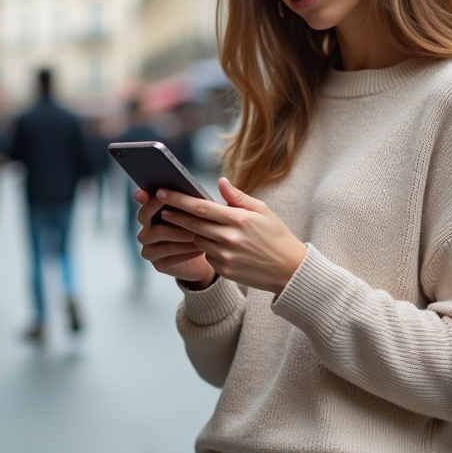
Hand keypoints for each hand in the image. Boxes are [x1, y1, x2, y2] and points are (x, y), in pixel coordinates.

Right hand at [135, 190, 215, 287]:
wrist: (207, 258)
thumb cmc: (202, 231)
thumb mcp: (200, 215)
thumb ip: (198, 201)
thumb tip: (219, 181)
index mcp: (153, 214)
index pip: (144, 201)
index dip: (146, 196)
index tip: (158, 192)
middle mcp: (146, 230)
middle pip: (145, 216)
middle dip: (167, 212)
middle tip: (187, 213)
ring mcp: (150, 248)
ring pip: (159, 234)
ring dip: (181, 232)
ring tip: (200, 233)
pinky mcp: (158, 264)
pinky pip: (169, 254)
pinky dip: (186, 250)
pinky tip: (200, 248)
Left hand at [157, 178, 307, 293]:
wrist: (289, 270)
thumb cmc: (276, 236)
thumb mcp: (263, 211)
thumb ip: (238, 197)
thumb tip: (220, 182)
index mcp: (239, 219)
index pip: (201, 207)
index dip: (179, 199)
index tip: (162, 192)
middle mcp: (229, 238)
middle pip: (192, 224)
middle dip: (175, 215)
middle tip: (162, 208)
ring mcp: (226, 256)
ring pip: (198, 240)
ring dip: (194, 232)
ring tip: (195, 225)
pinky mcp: (224, 270)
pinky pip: (207, 256)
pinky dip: (207, 248)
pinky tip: (216, 244)